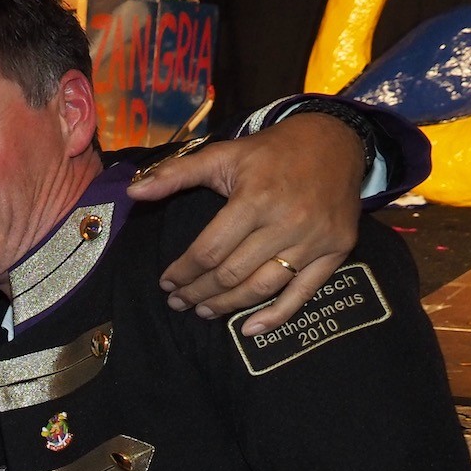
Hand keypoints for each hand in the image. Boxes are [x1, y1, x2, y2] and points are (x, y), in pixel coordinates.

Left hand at [127, 111, 365, 334]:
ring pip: (261, 287)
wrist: (336, 141)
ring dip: (227, 306)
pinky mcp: (336, 250)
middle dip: (198, 292)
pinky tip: (249, 329)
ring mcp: (314, 239)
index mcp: (255, 199)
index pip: (209, 250)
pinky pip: (303, 293)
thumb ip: (176, 174)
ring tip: (203, 311)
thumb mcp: (223, 154)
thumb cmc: (271, 152)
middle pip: (231, 274)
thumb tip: (134, 191)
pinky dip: (276, 316)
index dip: (183, 271)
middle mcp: (287, 222)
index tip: (166, 282)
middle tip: (178, 302)